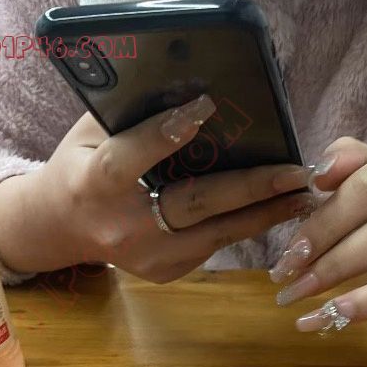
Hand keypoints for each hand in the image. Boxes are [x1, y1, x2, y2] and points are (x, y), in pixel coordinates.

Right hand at [0, 95, 314, 281]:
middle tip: (296, 174)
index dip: (165, 135)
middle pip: (194, 204)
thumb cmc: (81, 167)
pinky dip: (244, 226)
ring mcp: (146, 257)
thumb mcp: (91, 134)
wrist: (63, 229)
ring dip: (265, 215)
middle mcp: (123, 227)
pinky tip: (275, 210)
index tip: (205, 108)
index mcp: (96, 185)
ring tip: (303, 197)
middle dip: (251, 188)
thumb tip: (190, 93)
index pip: (131, 159)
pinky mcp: (165, 272)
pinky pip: (213, 246)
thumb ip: (132, 117)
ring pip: (216, 234)